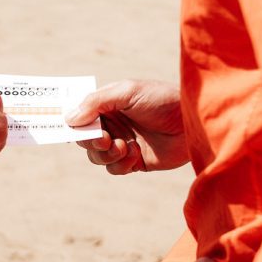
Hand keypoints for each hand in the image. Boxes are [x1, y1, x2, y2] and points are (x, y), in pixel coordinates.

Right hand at [67, 79, 187, 175]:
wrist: (192, 122)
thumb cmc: (161, 100)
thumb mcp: (127, 92)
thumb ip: (96, 103)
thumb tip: (69, 119)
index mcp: (107, 104)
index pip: (80, 116)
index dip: (74, 124)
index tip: (71, 129)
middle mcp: (112, 124)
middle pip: (85, 139)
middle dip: (91, 141)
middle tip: (105, 138)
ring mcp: (122, 142)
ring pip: (97, 157)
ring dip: (106, 154)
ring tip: (123, 146)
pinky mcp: (134, 161)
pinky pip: (114, 169)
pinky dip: (120, 164)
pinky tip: (135, 154)